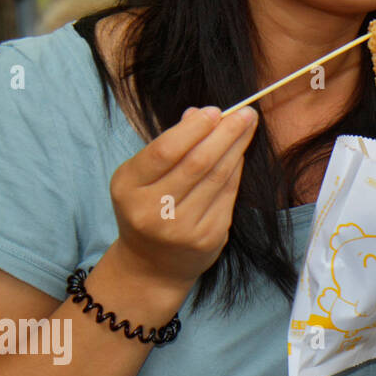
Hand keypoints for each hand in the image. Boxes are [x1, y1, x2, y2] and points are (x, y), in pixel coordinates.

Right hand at [109, 105, 259, 291]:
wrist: (151, 265)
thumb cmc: (149, 207)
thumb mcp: (142, 177)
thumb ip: (169, 146)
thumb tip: (199, 113)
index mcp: (128, 188)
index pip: (165, 151)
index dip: (194, 129)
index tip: (215, 110)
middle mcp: (152, 210)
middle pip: (197, 163)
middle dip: (225, 134)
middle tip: (245, 113)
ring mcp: (181, 227)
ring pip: (217, 177)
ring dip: (236, 148)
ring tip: (247, 126)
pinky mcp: (207, 237)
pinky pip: (228, 195)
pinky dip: (236, 170)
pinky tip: (240, 153)